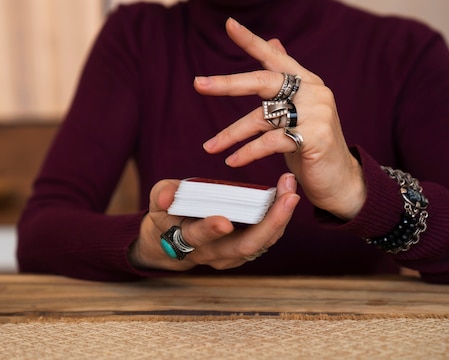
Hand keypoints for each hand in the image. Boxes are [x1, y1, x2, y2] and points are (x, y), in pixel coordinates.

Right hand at [128, 173, 299, 270]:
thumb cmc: (166, 215)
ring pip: (260, 244)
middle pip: (243, 246)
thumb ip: (162, 195)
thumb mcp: (157, 202)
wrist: (171, 241)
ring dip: (280, 219)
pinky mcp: (243, 252)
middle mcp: (211, 254)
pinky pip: (265, 239)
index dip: (209, 229)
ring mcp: (230, 256)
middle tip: (288, 197)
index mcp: (186, 240)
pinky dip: (278, 220)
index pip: (197, 237)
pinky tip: (287, 197)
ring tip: (291, 191)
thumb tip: (166, 196)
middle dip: (269, 223)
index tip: (224, 220)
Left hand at [194, 17, 365, 219]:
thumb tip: (273, 42)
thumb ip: (285, 79)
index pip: (275, 57)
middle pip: (264, 81)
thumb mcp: (299, 108)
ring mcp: (316, 114)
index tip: (229, 24)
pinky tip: (232, 160)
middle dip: (228, 84)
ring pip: (261, 117)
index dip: (251, 41)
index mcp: (306, 82)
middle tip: (198, 84)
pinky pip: (270, 142)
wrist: (341, 179)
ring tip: (210, 147)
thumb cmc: (313, 143)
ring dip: (231, 134)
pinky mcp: (314, 138)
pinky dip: (247, 152)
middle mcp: (313, 92)